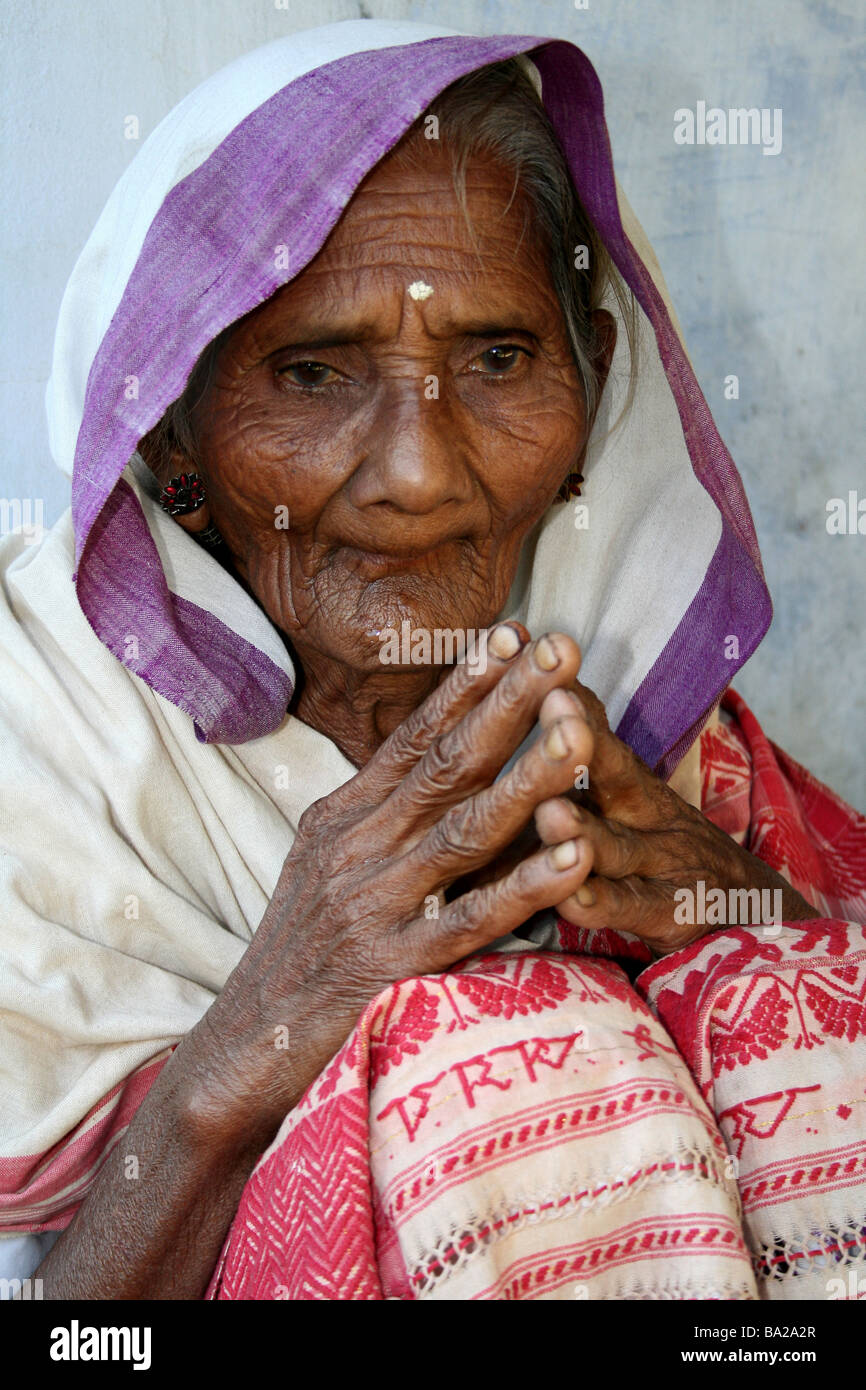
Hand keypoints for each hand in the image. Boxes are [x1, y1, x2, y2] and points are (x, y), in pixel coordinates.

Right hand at [192, 626, 598, 1138]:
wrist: (247, 1044)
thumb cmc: (299, 949)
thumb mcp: (325, 863)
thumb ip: (379, 814)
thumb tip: (436, 758)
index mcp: (343, 817)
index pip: (412, 737)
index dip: (467, 683)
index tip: (515, 631)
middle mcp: (358, 848)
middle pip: (445, 763)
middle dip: (509, 702)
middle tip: (565, 648)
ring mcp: (375, 905)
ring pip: (464, 829)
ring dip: (527, 776)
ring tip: (580, 729)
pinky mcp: (394, 967)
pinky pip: (472, 919)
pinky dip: (525, 886)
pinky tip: (574, 855)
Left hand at [532, 682, 815, 956]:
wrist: (759, 913)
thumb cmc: (668, 853)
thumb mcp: (635, 803)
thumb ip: (589, 769)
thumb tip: (528, 710)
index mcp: (631, 785)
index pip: (599, 735)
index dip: (571, 700)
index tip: (539, 657)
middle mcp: (649, 816)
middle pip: (614, 774)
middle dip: (579, 740)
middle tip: (549, 702)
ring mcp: (665, 865)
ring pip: (618, 846)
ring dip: (582, 830)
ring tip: (548, 812)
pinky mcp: (675, 916)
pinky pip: (633, 908)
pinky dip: (600, 904)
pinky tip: (569, 900)